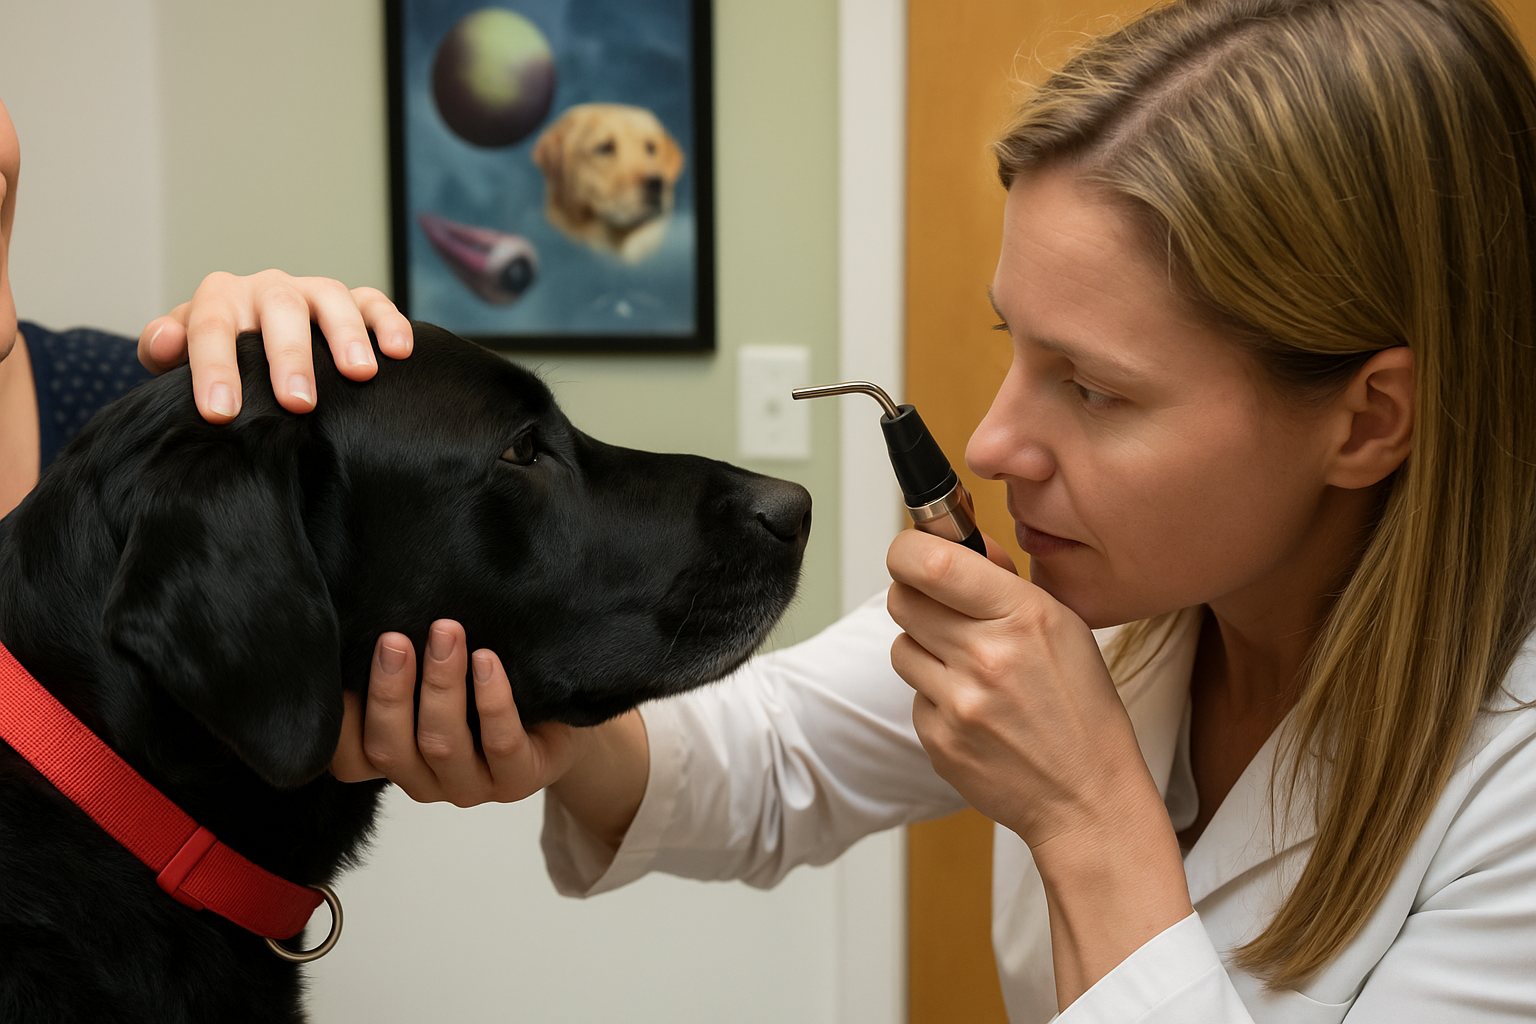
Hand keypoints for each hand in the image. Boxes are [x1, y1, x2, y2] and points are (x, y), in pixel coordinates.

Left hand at [138, 270, 413, 422]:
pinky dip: (389, 322)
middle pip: (278, 309)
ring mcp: (314, 293)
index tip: (221, 412)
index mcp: (221, 299)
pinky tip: (401, 351)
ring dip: (346, 335)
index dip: (215, 368)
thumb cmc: (220, 363)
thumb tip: (164, 341)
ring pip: (331, 298)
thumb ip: (165, 349)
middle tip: (298, 402)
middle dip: (289, 356)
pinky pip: (374, 302)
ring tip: (360, 374)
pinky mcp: (353, 302)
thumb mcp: (180, 357)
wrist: (253, 346)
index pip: (212, 326)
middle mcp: (268, 289)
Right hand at [330, 620, 590, 806]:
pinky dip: (491, 699)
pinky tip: (487, 660)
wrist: (557, 720)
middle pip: (389, 748)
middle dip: (388, 691)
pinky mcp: (520, 778)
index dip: (339, 719)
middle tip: (393, 639)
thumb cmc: (480, 692)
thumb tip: (363, 612)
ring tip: (446, 632)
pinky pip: (500, 743)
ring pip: (442, 743)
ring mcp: (472, 786)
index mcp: (396, 760)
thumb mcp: (430, 682)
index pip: (348, 758)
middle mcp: (426, 780)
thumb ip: (399, 665)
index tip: (339, 663)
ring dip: (440, 684)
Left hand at [887, 528, 1190, 1006]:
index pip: (931, 562)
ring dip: (925, 651)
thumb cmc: (1081, 709)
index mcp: (1023, 616)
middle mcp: (987, 656)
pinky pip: (913, 696)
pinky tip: (974, 712)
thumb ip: (1005, 582)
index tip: (912, 554)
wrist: (1087, 797)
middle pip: (903, 599)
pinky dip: (935, 698)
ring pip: (901, 647)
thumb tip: (957, 544)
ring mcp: (959, 702)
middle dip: (916, 598)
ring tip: (968, 670)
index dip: (909, 551)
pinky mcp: (938, 739)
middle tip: (943, 614)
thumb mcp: (1064, 627)